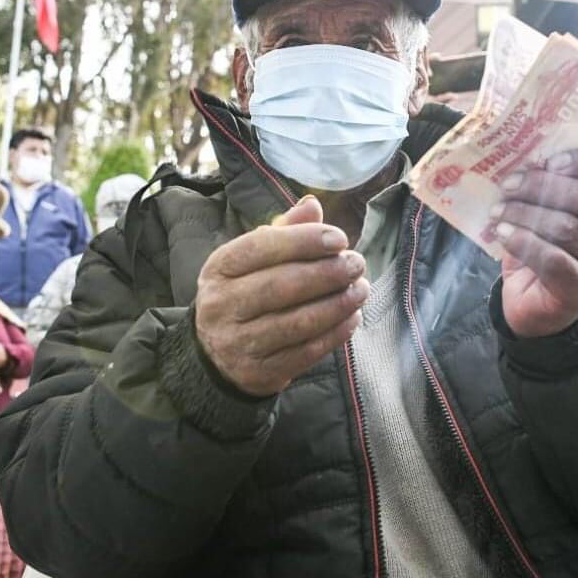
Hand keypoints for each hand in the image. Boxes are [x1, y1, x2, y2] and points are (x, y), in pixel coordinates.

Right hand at [196, 196, 367, 396]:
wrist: (216, 355)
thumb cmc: (243, 293)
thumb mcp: (251, 260)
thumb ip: (282, 231)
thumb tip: (312, 205)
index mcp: (219, 269)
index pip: (261, 248)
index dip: (304, 241)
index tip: (339, 238)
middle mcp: (222, 306)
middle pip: (281, 286)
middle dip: (326, 273)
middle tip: (356, 264)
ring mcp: (239, 342)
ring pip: (297, 322)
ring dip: (337, 304)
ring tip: (361, 289)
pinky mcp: (261, 372)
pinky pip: (306, 352)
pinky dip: (335, 333)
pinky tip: (352, 316)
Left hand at [491, 149, 577, 337]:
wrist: (533, 302)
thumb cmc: (541, 246)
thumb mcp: (548, 210)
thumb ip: (546, 186)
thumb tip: (522, 160)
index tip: (548, 162)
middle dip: (541, 187)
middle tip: (508, 186)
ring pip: (567, 228)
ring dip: (526, 215)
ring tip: (498, 212)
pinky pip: (554, 259)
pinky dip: (524, 242)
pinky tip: (504, 234)